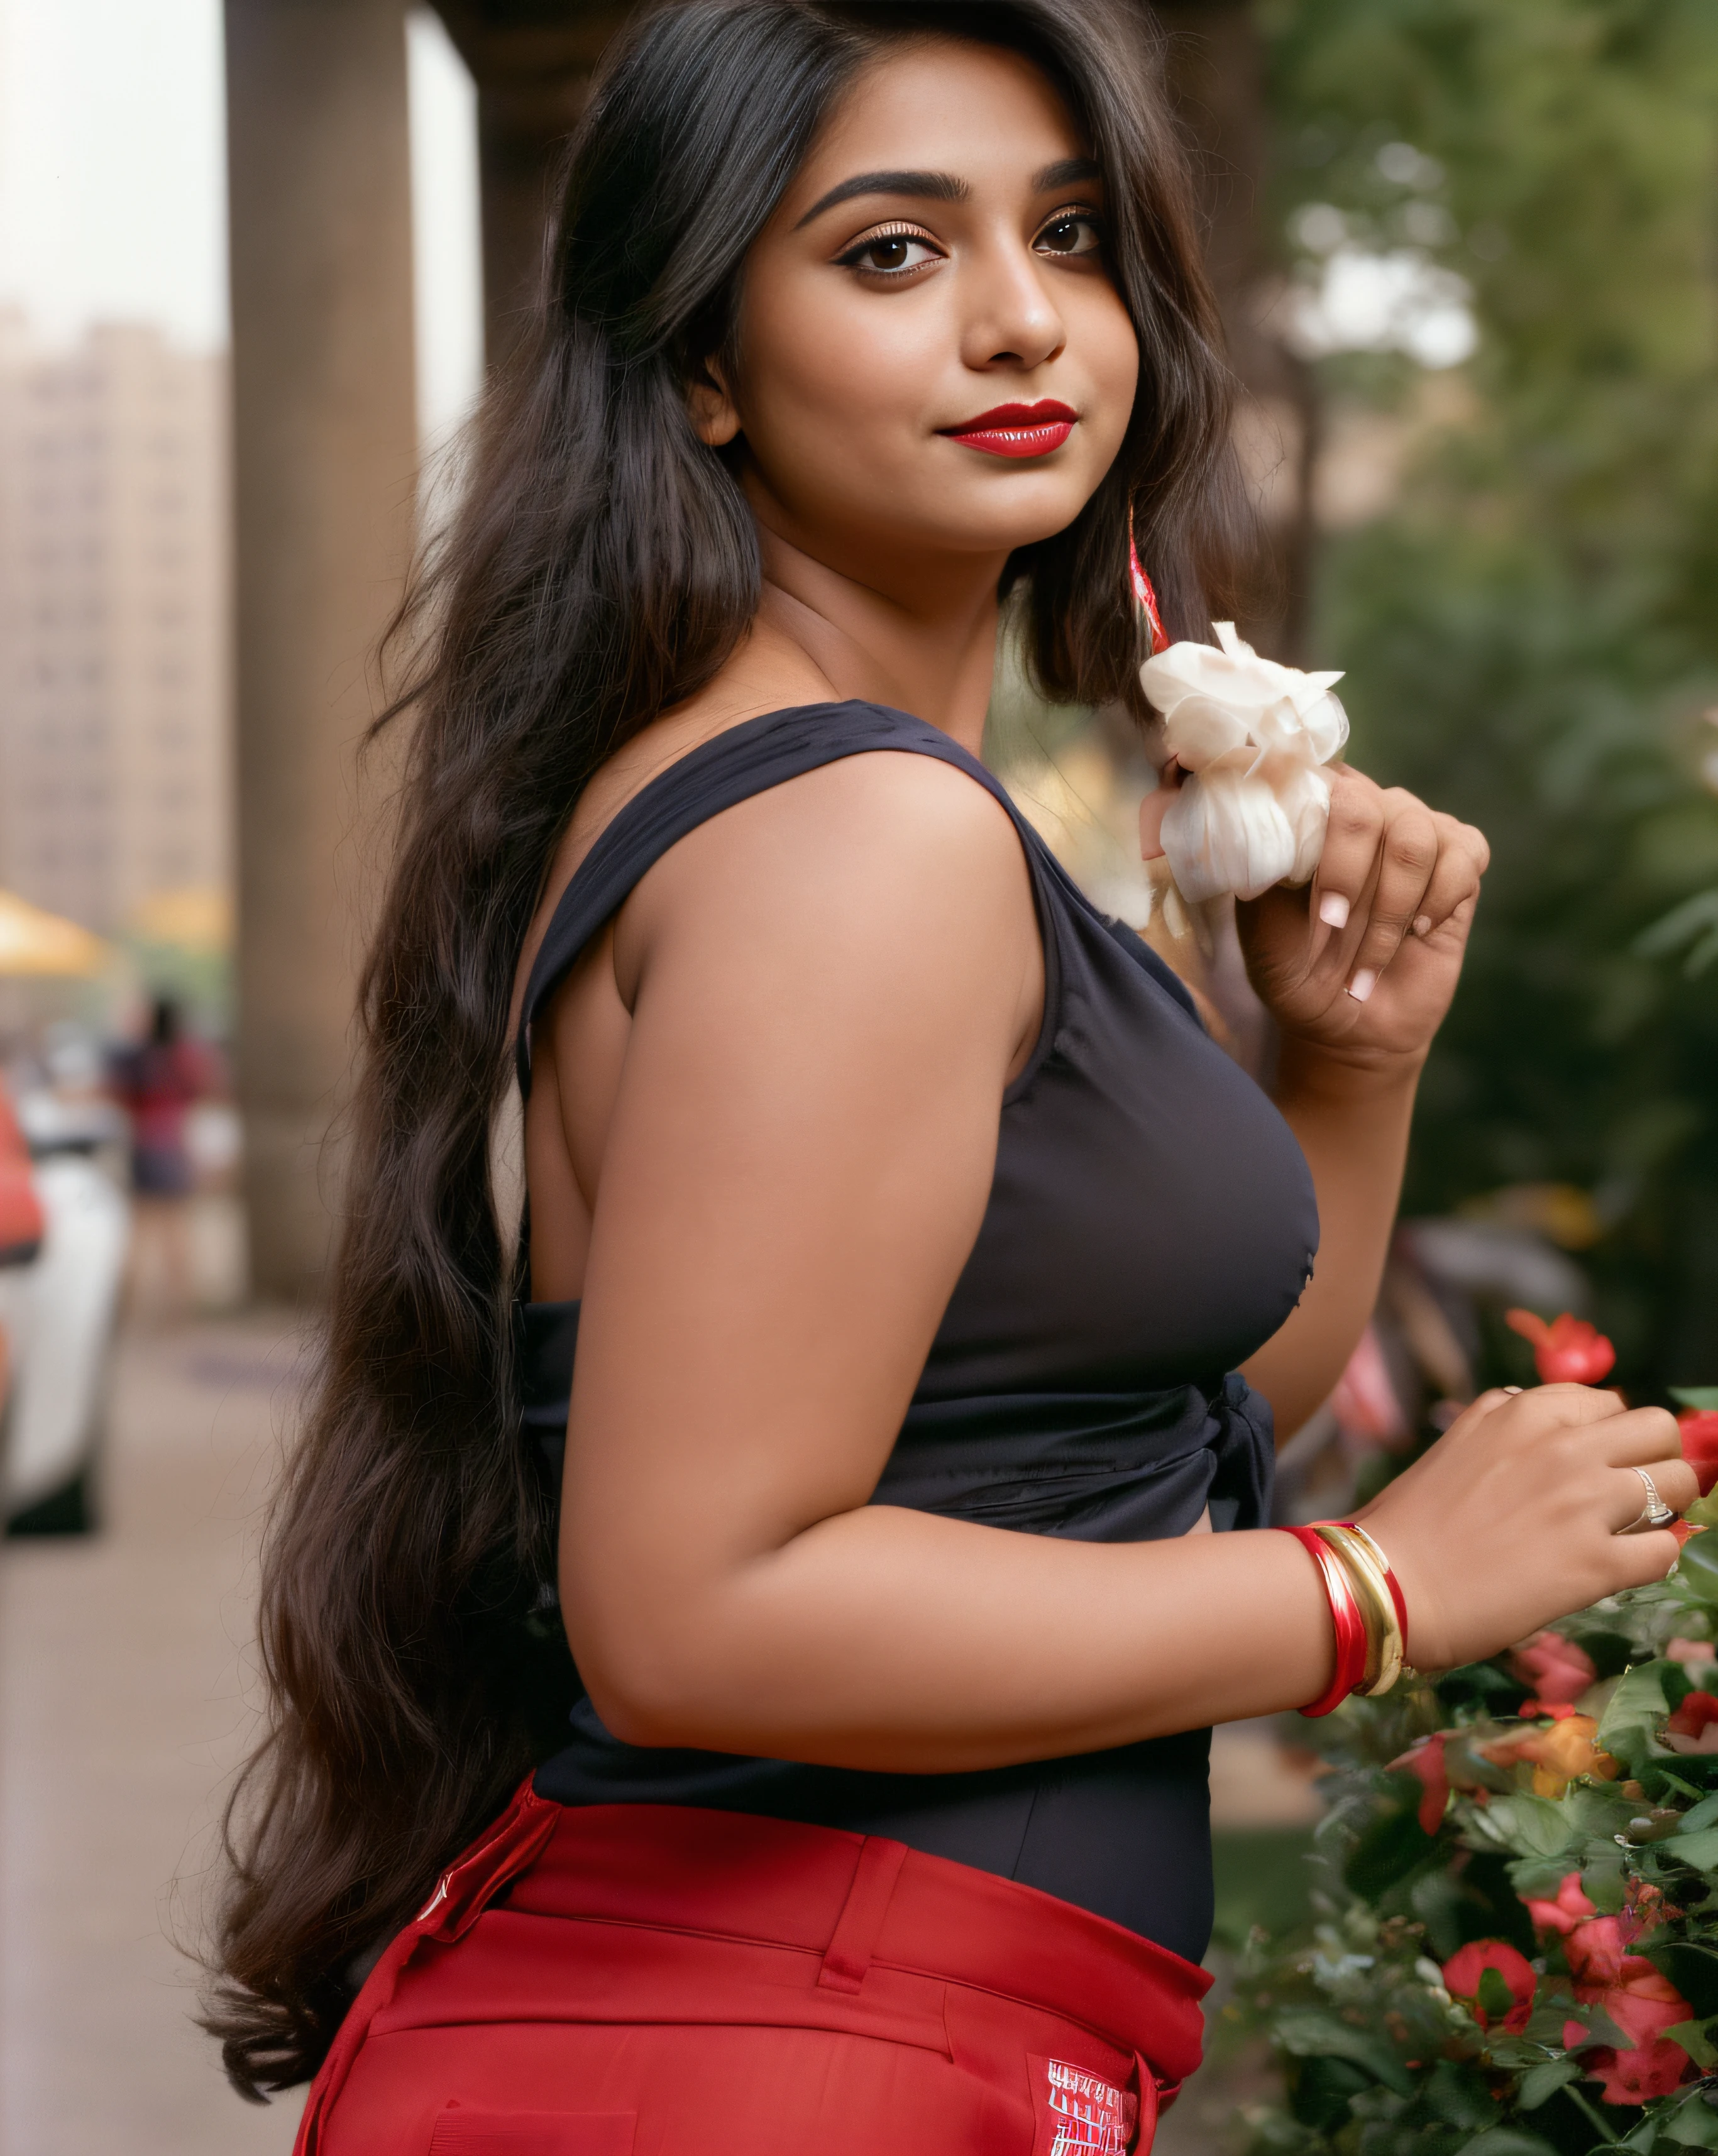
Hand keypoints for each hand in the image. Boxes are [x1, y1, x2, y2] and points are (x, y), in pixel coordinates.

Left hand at [1236, 767, 1489, 1070]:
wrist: (1348, 1020)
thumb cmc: (1295, 967)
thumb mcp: (1263, 922)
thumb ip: (1267, 865)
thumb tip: (1275, 821)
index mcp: (1314, 812)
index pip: (1316, 782)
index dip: (1313, 836)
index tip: (1312, 899)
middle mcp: (1368, 808)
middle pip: (1368, 807)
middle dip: (1349, 876)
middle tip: (1333, 926)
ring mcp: (1417, 831)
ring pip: (1416, 840)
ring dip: (1389, 908)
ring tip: (1371, 953)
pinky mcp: (1461, 861)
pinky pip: (1464, 857)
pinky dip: (1438, 900)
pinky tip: (1418, 931)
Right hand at [1356, 1385, 1696, 1669]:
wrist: (1389, 1584)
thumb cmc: (1412, 1519)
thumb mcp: (1462, 1439)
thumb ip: (1512, 1419)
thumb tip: (1560, 1422)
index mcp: (1528, 1411)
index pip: (1612, 1402)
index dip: (1612, 1436)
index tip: (1601, 1463)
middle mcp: (1565, 1446)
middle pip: (1660, 1429)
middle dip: (1655, 1458)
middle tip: (1633, 1492)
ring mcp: (1586, 1503)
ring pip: (1679, 1484)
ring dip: (1663, 1508)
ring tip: (1629, 1530)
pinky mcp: (1596, 1565)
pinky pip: (1665, 1551)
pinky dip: (1651, 1560)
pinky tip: (1619, 1569)